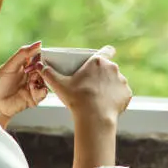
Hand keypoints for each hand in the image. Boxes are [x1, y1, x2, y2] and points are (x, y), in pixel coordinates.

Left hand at [0, 41, 47, 128]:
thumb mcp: (10, 66)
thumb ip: (23, 54)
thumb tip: (39, 43)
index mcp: (24, 66)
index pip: (37, 57)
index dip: (41, 55)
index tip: (42, 55)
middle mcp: (30, 75)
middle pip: (43, 68)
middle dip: (42, 68)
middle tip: (36, 69)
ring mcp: (33, 86)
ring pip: (46, 80)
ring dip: (41, 79)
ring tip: (32, 80)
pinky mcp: (35, 97)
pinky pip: (44, 92)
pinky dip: (41, 90)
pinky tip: (33, 88)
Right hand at [41, 45, 131, 167]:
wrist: (94, 117)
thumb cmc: (76, 99)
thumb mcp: (60, 85)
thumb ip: (49, 74)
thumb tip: (40, 66)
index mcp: (98, 62)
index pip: (107, 50)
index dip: (105, 53)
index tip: (100, 59)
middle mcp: (113, 68)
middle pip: (109, 68)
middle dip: (103, 74)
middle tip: (92, 85)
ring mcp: (122, 81)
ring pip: (116, 81)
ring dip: (110, 86)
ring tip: (100, 97)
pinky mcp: (127, 94)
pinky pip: (122, 94)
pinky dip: (117, 98)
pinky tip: (108, 104)